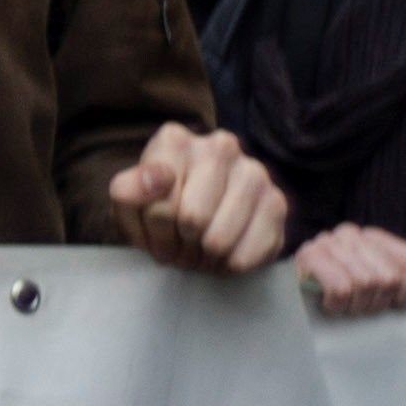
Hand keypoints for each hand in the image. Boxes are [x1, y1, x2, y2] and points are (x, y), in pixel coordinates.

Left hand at [112, 122, 290, 275]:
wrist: (193, 225)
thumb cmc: (157, 210)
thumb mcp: (128, 204)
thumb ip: (128, 190)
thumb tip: (159, 176)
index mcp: (175, 140)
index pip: (160, 203)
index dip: (156, 228)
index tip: (157, 226)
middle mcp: (220, 146)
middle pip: (192, 220)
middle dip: (181, 243)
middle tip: (181, 241)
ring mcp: (254, 171)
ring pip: (220, 240)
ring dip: (205, 257)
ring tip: (200, 247)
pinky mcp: (277, 202)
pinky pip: (249, 252)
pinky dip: (232, 264)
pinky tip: (226, 252)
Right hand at [290, 221, 405, 316]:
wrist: (284, 301)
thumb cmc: (339, 299)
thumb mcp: (378, 287)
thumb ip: (401, 275)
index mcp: (375, 238)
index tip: (389, 302)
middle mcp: (351, 233)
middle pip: (390, 278)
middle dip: (376, 303)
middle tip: (360, 307)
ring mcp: (328, 242)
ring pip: (366, 284)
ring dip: (355, 306)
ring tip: (344, 305)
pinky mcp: (308, 256)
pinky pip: (342, 288)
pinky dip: (338, 304)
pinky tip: (329, 304)